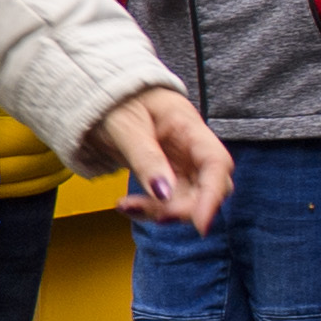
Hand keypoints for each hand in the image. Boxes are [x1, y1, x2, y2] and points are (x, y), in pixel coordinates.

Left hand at [79, 83, 229, 229]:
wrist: (104, 96)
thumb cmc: (116, 102)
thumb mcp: (125, 126)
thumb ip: (146, 158)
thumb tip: (164, 193)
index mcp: (189, 127)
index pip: (216, 163)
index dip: (213, 196)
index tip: (201, 225)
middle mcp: (192, 148)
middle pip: (208, 187)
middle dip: (186, 209)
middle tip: (155, 216)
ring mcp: (181, 163)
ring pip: (188, 198)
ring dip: (163, 211)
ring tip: (127, 206)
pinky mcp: (167, 175)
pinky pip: (167, 199)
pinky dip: (149, 208)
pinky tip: (126, 206)